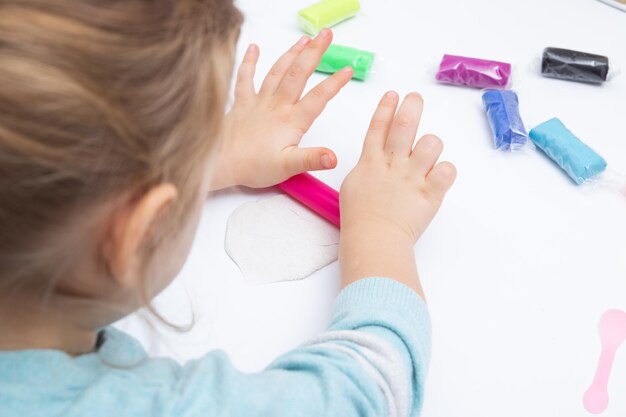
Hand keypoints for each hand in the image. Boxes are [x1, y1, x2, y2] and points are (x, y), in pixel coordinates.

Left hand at [211, 29, 352, 189]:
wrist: (220, 163)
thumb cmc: (253, 166)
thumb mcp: (289, 167)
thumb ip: (312, 159)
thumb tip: (333, 157)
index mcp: (291, 121)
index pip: (318, 98)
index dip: (334, 83)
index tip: (347, 70)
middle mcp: (276, 106)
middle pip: (299, 74)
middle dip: (314, 52)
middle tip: (326, 35)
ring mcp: (258, 102)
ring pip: (278, 71)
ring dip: (292, 53)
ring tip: (305, 40)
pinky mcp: (242, 104)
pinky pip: (245, 78)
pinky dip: (249, 62)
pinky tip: (254, 48)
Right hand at [341, 91, 456, 243]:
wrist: (373, 239)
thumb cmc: (359, 219)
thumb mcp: (353, 187)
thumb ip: (367, 169)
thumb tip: (376, 162)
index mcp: (370, 162)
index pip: (378, 126)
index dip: (386, 107)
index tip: (393, 95)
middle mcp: (393, 164)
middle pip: (404, 124)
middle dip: (412, 105)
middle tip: (416, 98)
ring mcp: (412, 177)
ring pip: (431, 143)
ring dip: (431, 145)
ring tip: (428, 156)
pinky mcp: (430, 193)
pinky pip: (447, 170)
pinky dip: (446, 172)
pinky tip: (439, 177)